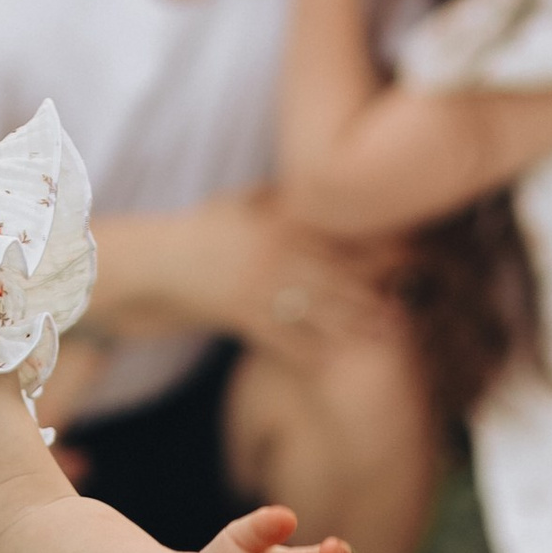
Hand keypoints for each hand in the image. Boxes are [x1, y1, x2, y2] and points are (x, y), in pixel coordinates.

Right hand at [167, 193, 404, 364]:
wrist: (146, 262)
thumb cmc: (192, 232)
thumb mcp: (232, 205)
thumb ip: (270, 198)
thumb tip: (305, 190)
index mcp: (274, 222)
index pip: (335, 236)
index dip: (371, 251)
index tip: (405, 262)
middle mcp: (269, 251)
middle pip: (334, 274)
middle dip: (371, 294)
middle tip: (405, 309)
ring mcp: (254, 283)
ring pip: (316, 307)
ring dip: (352, 324)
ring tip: (383, 336)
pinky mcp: (237, 313)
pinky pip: (282, 336)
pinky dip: (309, 351)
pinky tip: (332, 362)